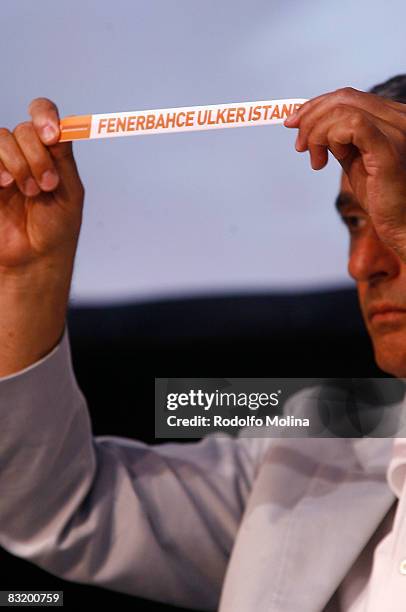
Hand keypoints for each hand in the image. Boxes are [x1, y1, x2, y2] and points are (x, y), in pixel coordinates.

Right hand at [0, 97, 83, 269]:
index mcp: (49, 151)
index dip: (44, 115)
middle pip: (23, 129)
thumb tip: (61, 127)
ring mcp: (2, 164)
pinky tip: (4, 186)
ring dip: (18, 165)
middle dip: (37, 156)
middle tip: (46, 185)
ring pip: (2, 139)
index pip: (42, 113)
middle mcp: (24, 152)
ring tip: (29, 192)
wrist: (34, 257)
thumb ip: (63, 158)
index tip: (51, 135)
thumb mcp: (69, 191)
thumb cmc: (56, 227)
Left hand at [284, 87, 405, 260]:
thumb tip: (310, 125)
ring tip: (316, 161)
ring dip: (317, 133)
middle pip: (344, 97)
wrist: (402, 225)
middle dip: (310, 118)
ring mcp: (397, 130)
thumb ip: (338, 140)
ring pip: (343, 109)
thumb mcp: (355, 160)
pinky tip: (330, 159)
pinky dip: (330, 138)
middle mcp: (400, 117)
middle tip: (299, 145)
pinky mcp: (389, 148)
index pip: (348, 96)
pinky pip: (352, 125)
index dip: (316, 106)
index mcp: (393, 117)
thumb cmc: (383, 198)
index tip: (294, 124)